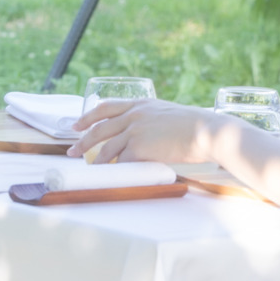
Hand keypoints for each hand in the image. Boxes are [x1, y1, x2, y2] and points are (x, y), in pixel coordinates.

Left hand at [68, 99, 212, 164]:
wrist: (207, 131)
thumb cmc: (196, 126)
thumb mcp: (168, 114)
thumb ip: (152, 121)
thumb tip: (146, 135)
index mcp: (141, 104)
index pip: (106, 107)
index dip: (88, 116)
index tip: (78, 124)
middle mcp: (134, 114)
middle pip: (99, 128)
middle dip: (83, 141)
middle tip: (72, 151)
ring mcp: (135, 130)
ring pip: (106, 148)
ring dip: (95, 161)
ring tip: (90, 170)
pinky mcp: (139, 147)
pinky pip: (120, 162)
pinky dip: (113, 170)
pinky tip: (110, 176)